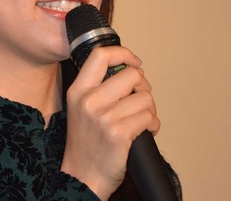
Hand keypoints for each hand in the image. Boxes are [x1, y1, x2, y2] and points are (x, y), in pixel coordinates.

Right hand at [61, 46, 159, 199]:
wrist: (82, 176)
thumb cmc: (86, 143)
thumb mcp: (81, 107)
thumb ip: (98, 87)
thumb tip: (131, 69)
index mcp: (78, 90)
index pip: (100, 55)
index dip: (123, 54)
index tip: (134, 62)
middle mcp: (88, 101)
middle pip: (132, 74)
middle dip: (143, 87)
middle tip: (139, 99)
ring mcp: (103, 117)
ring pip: (145, 98)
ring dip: (149, 110)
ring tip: (141, 120)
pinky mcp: (118, 133)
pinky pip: (149, 118)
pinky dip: (153, 125)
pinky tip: (145, 131)